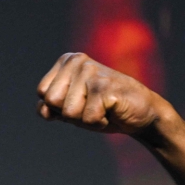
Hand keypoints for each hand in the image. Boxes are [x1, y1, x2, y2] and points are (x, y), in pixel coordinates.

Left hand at [36, 53, 169, 136]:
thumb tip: (42, 109)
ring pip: (69, 112)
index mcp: (67, 61)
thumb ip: (52, 108)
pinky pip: (87, 119)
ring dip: (85, 120)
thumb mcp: (73, 108)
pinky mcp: (105, 87)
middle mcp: (78, 62)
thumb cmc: (104, 109)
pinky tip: (111, 112)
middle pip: (52, 101)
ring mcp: (92, 72)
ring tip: (102, 109)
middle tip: (90, 107)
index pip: (42, 93)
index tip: (79, 103)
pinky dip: (98, 123)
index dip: (58, 107)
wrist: (142, 113)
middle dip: (70, 113)